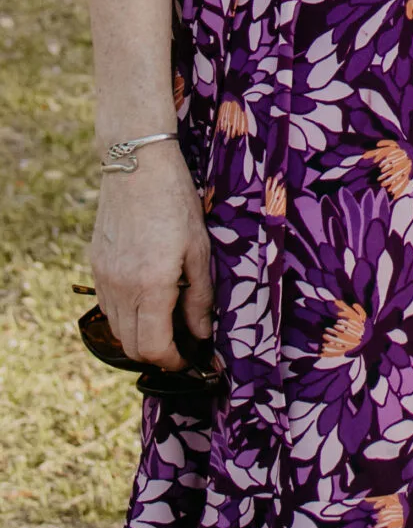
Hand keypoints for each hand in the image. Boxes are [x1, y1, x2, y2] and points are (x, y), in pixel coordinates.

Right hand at [89, 141, 213, 368]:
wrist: (137, 166)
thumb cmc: (176, 203)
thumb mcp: (199, 250)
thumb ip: (199, 297)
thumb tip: (202, 334)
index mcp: (151, 286)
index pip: (154, 347)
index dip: (174, 361)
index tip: (190, 359)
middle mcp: (121, 289)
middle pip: (132, 347)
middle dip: (157, 353)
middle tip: (182, 344)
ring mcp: (104, 278)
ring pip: (117, 329)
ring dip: (140, 336)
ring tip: (166, 322)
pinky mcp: (95, 266)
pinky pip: (107, 307)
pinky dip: (126, 315)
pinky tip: (147, 299)